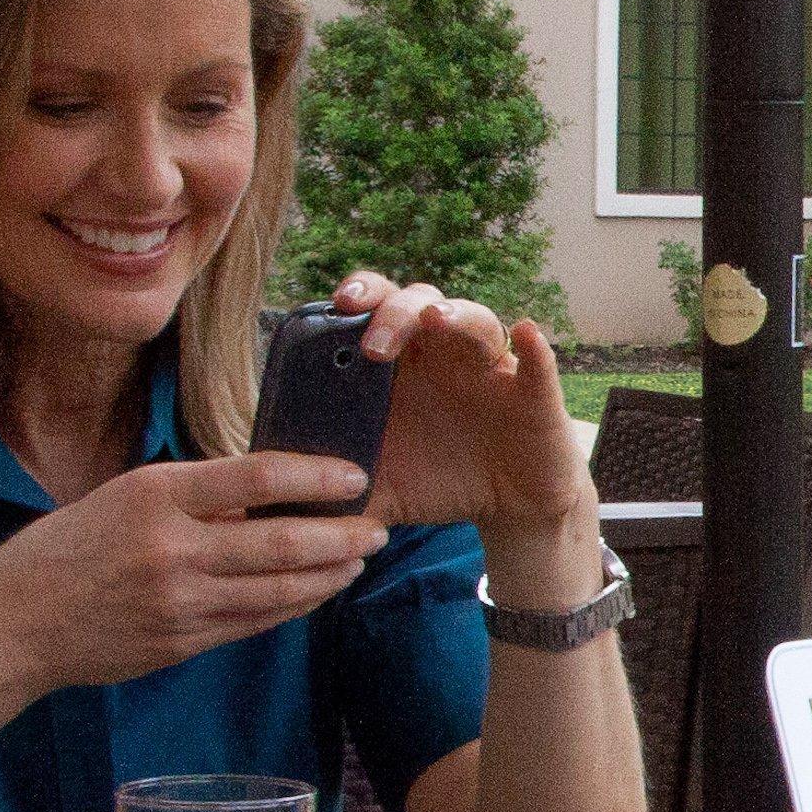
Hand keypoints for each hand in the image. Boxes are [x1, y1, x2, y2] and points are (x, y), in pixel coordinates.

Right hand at [0, 452, 387, 692]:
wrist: (17, 622)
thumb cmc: (71, 548)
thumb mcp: (126, 496)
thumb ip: (196, 496)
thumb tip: (273, 490)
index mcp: (156, 495)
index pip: (256, 476)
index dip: (316, 475)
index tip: (354, 476)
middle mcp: (173, 549)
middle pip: (283, 542)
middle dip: (342, 536)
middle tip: (378, 528)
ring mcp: (180, 603)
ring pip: (280, 589)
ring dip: (330, 575)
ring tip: (357, 558)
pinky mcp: (184, 643)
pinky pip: (257, 622)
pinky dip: (295, 604)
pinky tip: (317, 590)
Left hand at [327, 272, 596, 548]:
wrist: (509, 509)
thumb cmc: (440, 482)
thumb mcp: (381, 488)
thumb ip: (333, 493)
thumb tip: (274, 515)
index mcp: (401, 366)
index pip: (375, 310)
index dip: (358, 296)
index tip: (334, 305)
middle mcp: (444, 353)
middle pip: (417, 302)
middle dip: (392, 311)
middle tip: (371, 346)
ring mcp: (491, 367)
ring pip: (474, 320)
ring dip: (454, 315)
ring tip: (434, 321)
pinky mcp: (534, 393)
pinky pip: (537, 362)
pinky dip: (535, 348)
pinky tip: (526, 334)